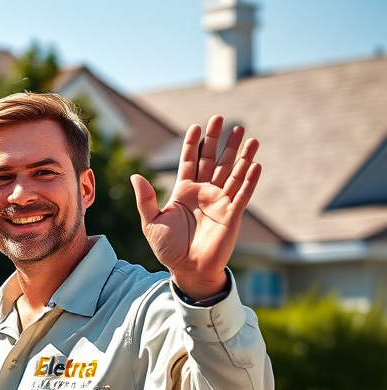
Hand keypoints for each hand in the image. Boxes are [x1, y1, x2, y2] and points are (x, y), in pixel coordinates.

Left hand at [130, 115, 261, 300]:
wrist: (186, 270)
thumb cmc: (168, 248)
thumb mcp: (151, 223)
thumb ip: (145, 199)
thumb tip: (135, 176)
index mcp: (184, 192)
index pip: (190, 161)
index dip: (193, 144)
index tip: (196, 126)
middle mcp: (204, 193)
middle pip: (212, 160)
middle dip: (217, 140)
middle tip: (222, 119)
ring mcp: (220, 202)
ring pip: (232, 172)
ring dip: (240, 154)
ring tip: (247, 134)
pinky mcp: (232, 214)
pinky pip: (242, 193)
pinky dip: (248, 179)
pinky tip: (254, 163)